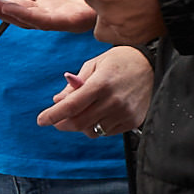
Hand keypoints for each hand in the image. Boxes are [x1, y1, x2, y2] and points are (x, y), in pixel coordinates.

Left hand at [38, 42, 155, 135]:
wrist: (152, 64)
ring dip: (81, 125)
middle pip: (79, 123)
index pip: (71, 106)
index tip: (41, 120)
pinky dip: (97, 125)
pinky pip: (106, 131)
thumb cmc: (119, 61)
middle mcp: (113, 100)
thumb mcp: (93, 65)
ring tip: (82, 112)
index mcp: (101, 83)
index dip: (53, 115)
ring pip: (92, 130)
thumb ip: (74, 85)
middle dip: (63, 124)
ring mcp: (124, 112)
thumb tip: (57, 102)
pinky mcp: (132, 120)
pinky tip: (100, 112)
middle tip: (56, 121)